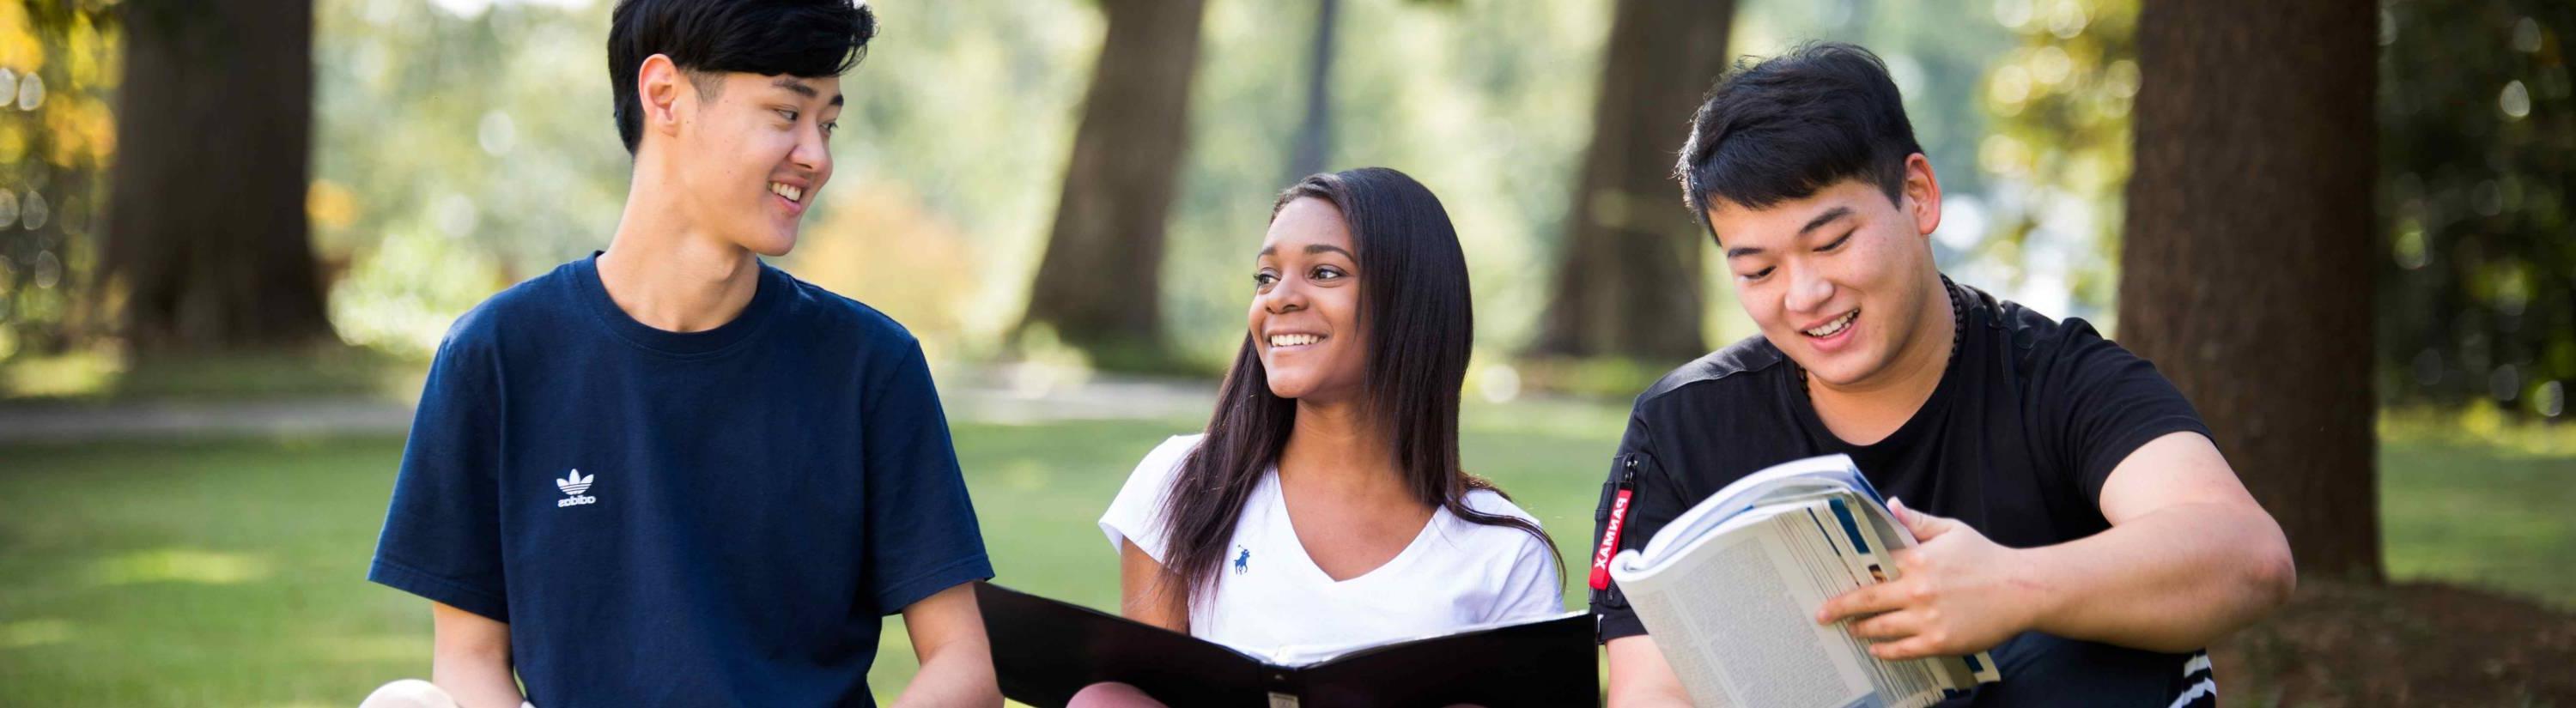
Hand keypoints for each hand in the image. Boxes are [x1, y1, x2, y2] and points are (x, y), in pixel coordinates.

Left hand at [1815, 498, 2039, 660]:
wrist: (2022, 590)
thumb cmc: (1986, 558)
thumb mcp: (1952, 530)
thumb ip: (1918, 521)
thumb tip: (1889, 505)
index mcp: (1917, 559)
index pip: (1872, 567)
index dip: (1851, 573)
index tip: (1830, 579)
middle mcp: (1916, 590)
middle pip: (1866, 599)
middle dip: (1839, 607)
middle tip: (1821, 614)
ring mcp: (1926, 618)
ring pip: (1880, 627)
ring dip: (1860, 629)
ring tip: (1848, 629)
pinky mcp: (1939, 641)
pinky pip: (1902, 650)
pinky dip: (1884, 650)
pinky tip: (1875, 648)